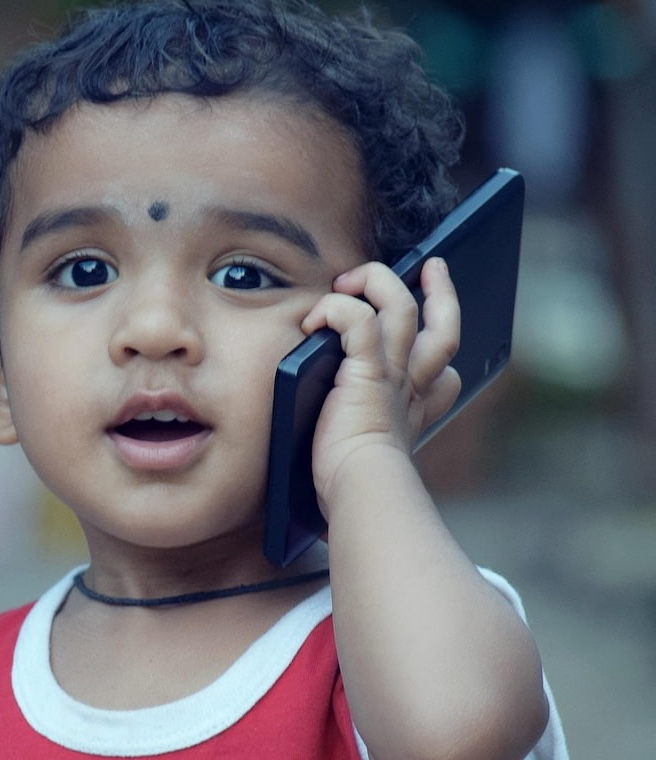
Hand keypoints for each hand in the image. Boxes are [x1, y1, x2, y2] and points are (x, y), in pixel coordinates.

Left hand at [300, 258, 461, 515]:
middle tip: (431, 267)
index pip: (444, 378)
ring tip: (349, 280)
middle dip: (441, 292)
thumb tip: (334, 460)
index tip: (437, 364)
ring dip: (377, 282)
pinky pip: (360, 318)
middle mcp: (411, 387)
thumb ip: (356, 446)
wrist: (361, 492)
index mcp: (412, 411)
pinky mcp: (368, 369)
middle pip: (444, 327)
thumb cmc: (353, 488)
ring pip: (401, 304)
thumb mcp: (364, 463)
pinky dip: (338, 308)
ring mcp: (393, 374)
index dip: (442, 362)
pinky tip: (315, 319)